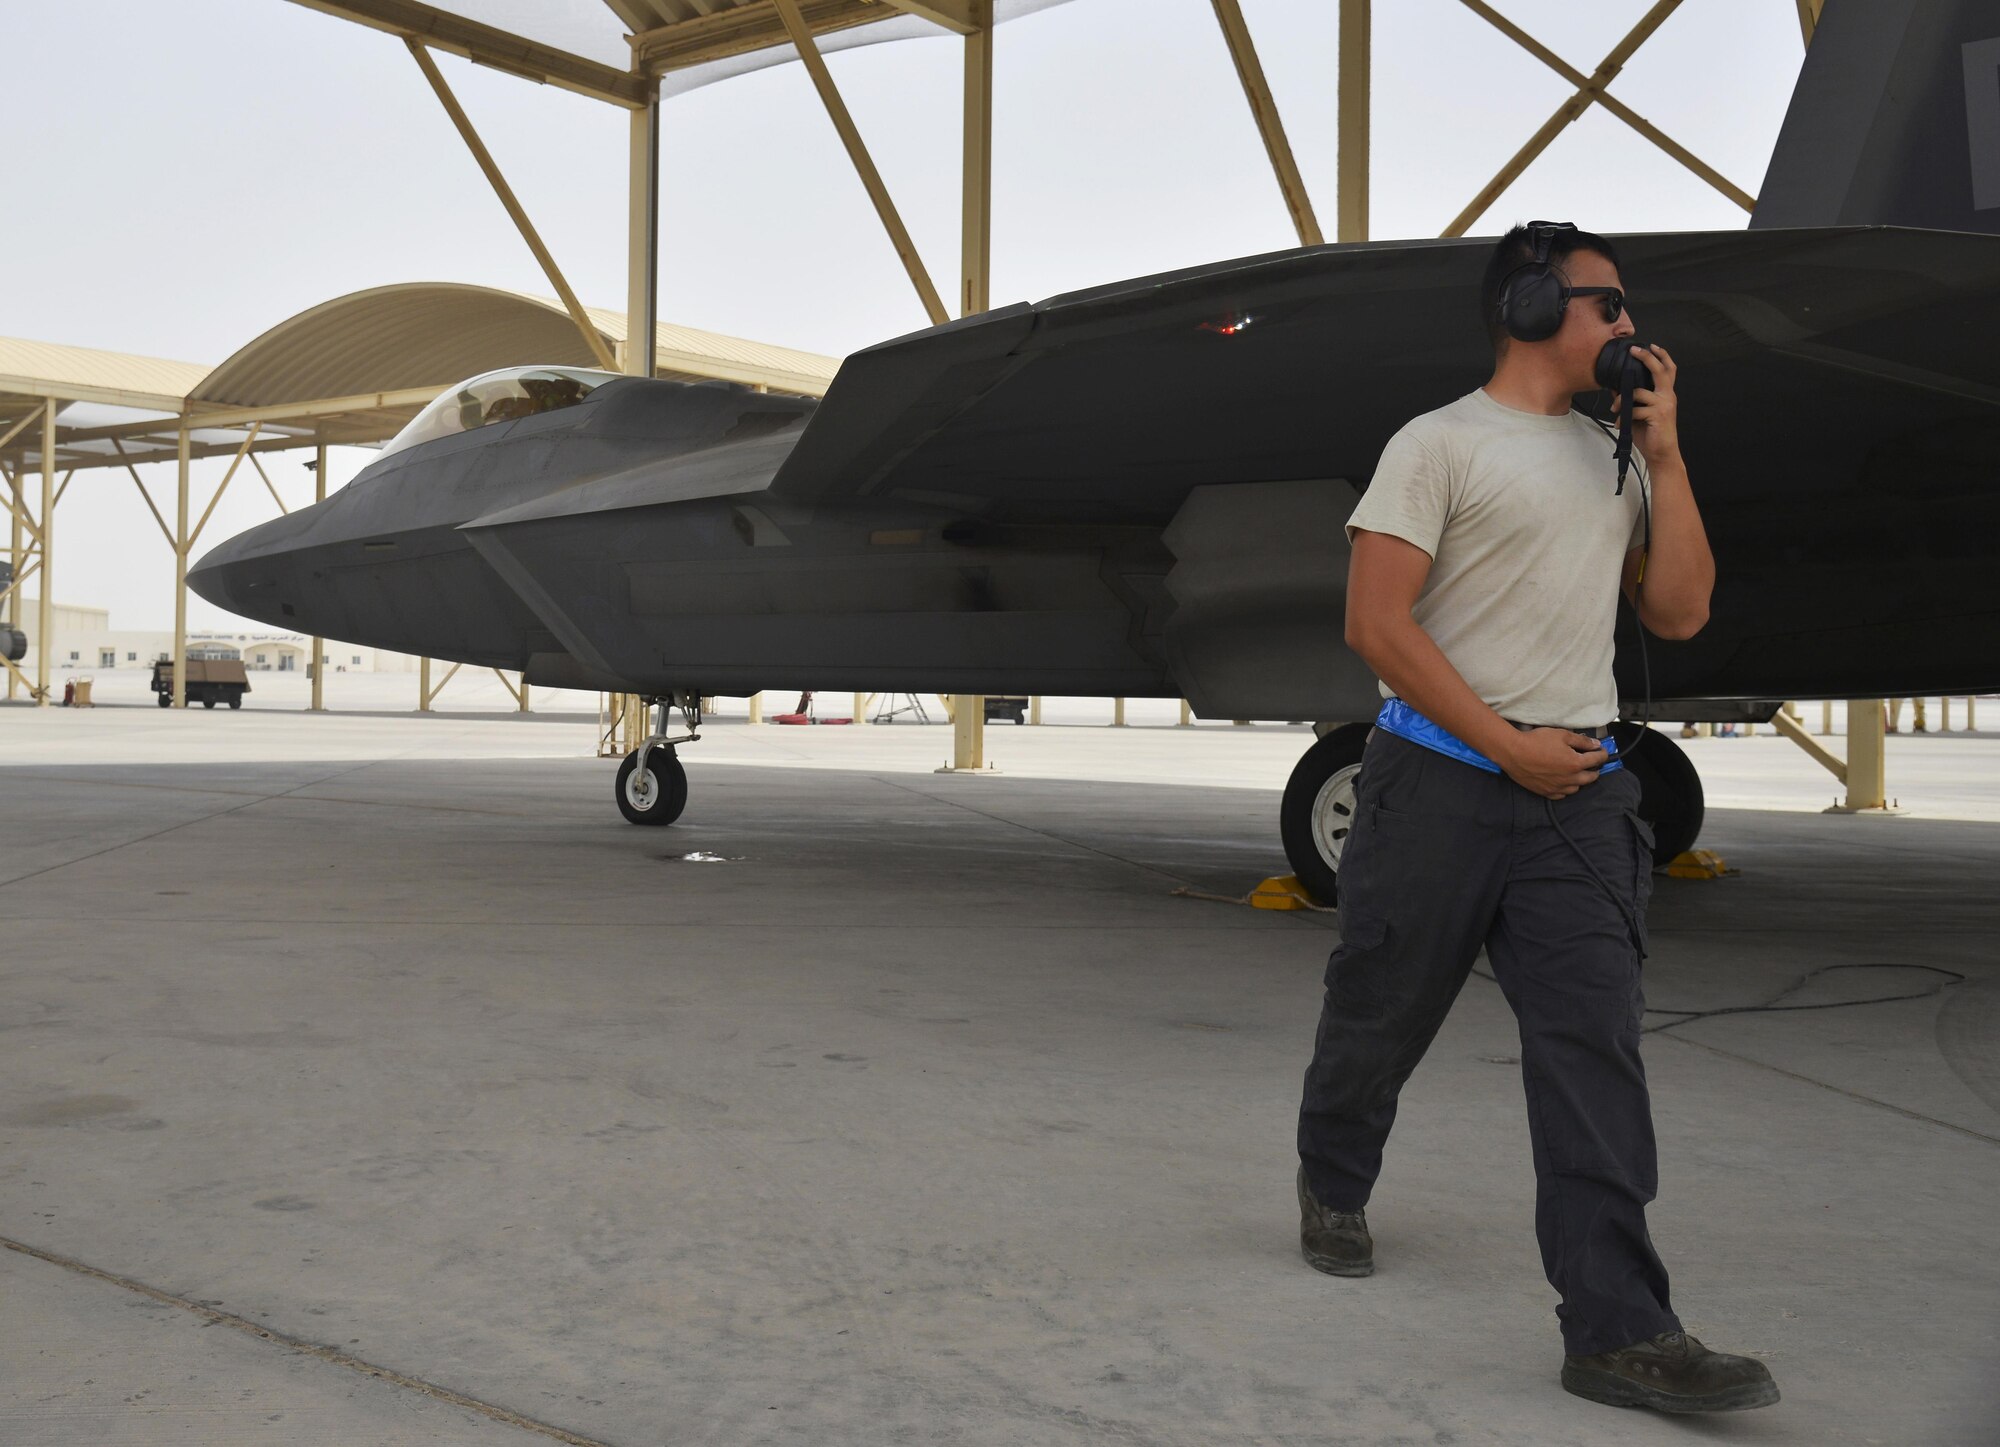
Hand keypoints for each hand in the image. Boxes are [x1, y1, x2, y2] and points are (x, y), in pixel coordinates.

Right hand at [1499, 728, 1608, 799]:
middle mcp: (1570, 779)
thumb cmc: (1536, 741)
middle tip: (1592, 762)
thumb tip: (1595, 745)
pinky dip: (1566, 788)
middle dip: (1594, 769)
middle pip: (1591, 777)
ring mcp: (1558, 787)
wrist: (1513, 752)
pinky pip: (1562, 794)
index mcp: (1576, 763)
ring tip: (1577, 772)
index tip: (1601, 751)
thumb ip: (1582, 741)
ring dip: (1580, 780)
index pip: (1597, 760)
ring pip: (1577, 788)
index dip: (1602, 753)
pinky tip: (1563, 781)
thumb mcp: (1562, 735)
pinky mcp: (1546, 792)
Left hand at [1610, 342, 1680, 466]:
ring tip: (1613, 409)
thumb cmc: (1650, 433)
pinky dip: (1622, 417)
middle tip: (1633, 350)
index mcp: (1666, 394)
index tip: (1650, 345)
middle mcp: (1668, 396)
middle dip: (1647, 357)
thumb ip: (1632, 400)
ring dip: (1621, 399)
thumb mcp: (1639, 414)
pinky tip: (1619, 424)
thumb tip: (1614, 388)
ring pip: (1638, 392)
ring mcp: (1664, 405)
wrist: (1662, 454)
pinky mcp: (1657, 415)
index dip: (1662, 356)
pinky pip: (1634, 409)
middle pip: (1660, 370)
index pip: (1668, 369)